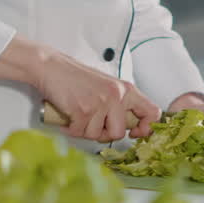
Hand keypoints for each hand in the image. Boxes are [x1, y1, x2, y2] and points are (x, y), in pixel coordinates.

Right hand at [0, 36, 159, 140]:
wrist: (51, 67)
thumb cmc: (76, 79)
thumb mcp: (106, 87)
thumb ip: (120, 105)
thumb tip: (129, 128)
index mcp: (126, 89)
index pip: (152, 112)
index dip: (146, 128)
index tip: (134, 133)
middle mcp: (117, 95)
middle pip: (119, 133)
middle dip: (104, 133)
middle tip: (92, 122)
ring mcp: (100, 103)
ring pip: (97, 136)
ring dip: (84, 130)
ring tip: (77, 114)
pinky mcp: (83, 110)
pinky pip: (80, 133)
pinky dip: (71, 128)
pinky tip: (68, 115)